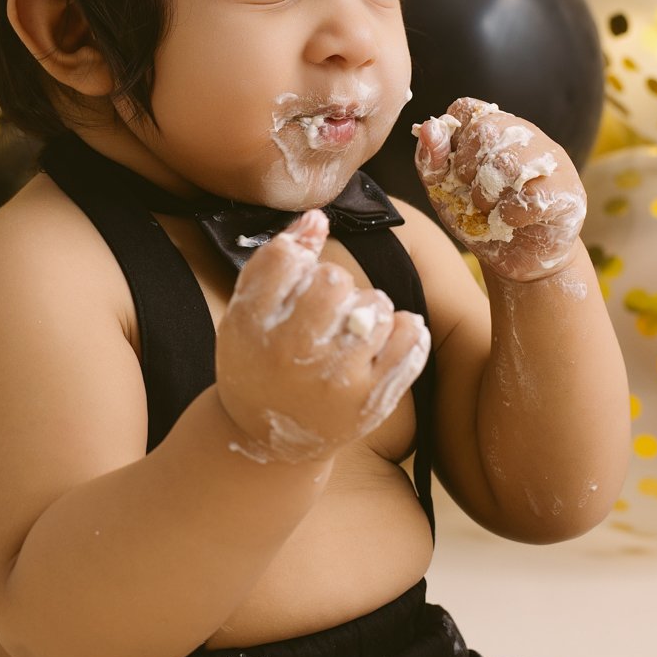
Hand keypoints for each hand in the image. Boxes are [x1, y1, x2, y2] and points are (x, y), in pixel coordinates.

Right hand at [215, 211, 430, 464]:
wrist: (267, 440)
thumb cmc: (258, 362)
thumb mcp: (248, 312)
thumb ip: (278, 258)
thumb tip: (318, 216)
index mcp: (251, 327)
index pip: (287, 259)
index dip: (300, 258)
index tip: (299, 278)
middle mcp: (291, 356)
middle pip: (334, 280)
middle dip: (335, 284)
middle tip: (328, 309)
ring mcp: (336, 381)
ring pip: (376, 305)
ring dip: (370, 309)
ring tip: (353, 330)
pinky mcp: (372, 401)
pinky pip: (408, 339)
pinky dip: (404, 330)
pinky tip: (384, 339)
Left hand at [413, 97, 586, 282]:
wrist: (516, 260)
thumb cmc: (479, 219)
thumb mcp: (444, 191)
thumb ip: (432, 160)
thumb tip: (429, 127)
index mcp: (493, 129)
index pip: (466, 109)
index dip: (451, 140)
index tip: (454, 170)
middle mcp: (524, 135)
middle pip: (487, 128)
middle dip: (468, 168)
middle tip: (473, 195)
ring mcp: (550, 160)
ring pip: (509, 160)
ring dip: (487, 194)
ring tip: (490, 210)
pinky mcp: (567, 190)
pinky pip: (531, 195)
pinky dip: (509, 215)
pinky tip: (511, 222)